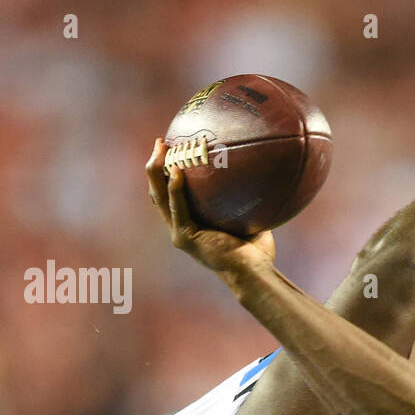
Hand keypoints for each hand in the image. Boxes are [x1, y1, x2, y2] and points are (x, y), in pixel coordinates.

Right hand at [145, 138, 274, 277]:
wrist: (253, 272)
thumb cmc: (256, 250)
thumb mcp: (248, 218)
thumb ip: (243, 199)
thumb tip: (259, 173)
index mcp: (191, 223)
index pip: (171, 194)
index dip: (167, 172)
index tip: (171, 148)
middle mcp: (181, 227)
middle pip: (158, 192)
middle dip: (155, 166)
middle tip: (160, 143)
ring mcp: (180, 233)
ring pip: (160, 197)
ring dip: (158, 171)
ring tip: (162, 149)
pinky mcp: (185, 237)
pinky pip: (178, 208)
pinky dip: (175, 189)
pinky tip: (178, 171)